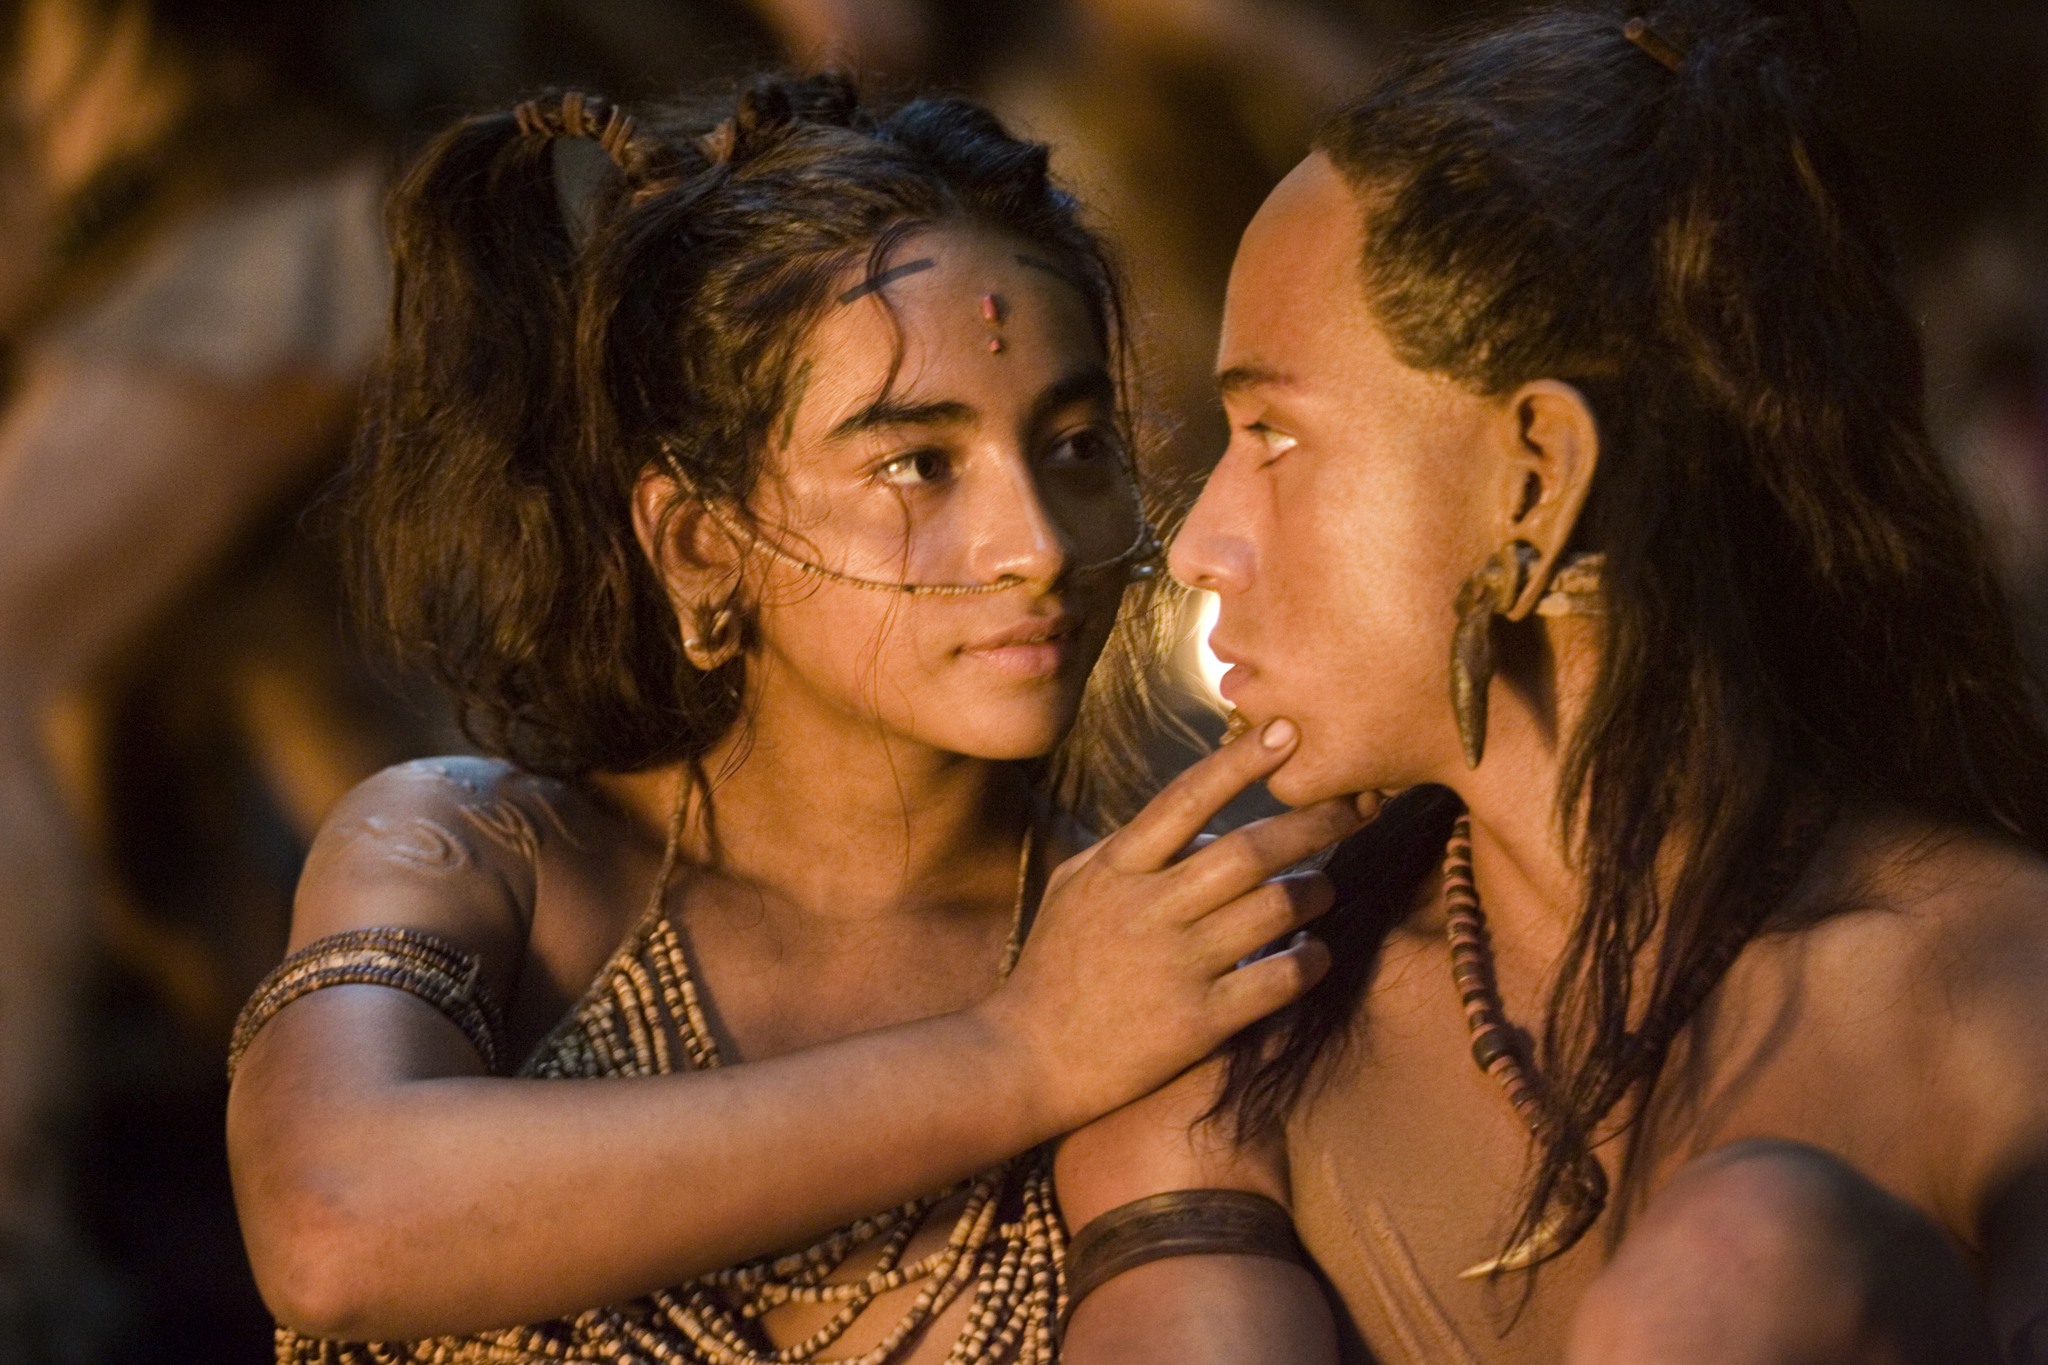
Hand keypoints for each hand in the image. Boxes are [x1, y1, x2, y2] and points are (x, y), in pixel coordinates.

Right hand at [976, 718, 1366, 1130]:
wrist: (1026, 1058)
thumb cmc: (1053, 966)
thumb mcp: (1072, 887)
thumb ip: (1129, 847)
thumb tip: (1200, 823)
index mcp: (1116, 869)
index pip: (1186, 798)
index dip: (1240, 761)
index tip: (1286, 732)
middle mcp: (1149, 909)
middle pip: (1249, 851)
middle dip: (1313, 823)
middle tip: (1356, 807)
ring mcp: (1176, 966)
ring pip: (1274, 909)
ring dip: (1315, 891)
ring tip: (1323, 889)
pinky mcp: (1199, 1022)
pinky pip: (1279, 979)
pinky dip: (1311, 960)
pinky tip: (1315, 953)